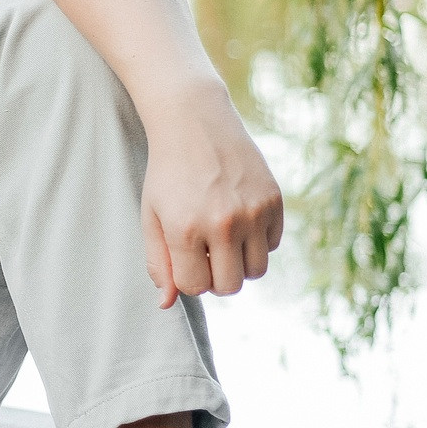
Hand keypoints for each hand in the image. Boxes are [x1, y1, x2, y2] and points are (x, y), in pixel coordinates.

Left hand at [139, 86, 283, 304]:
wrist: (195, 122)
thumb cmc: (167, 173)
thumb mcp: (151, 216)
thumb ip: (158, 263)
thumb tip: (166, 304)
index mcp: (186, 230)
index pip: (196, 287)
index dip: (188, 277)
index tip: (184, 257)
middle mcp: (224, 224)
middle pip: (230, 287)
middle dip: (215, 277)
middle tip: (205, 253)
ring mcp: (253, 212)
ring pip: (256, 271)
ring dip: (239, 263)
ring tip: (222, 238)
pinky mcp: (275, 201)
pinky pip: (273, 245)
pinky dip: (258, 241)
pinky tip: (240, 217)